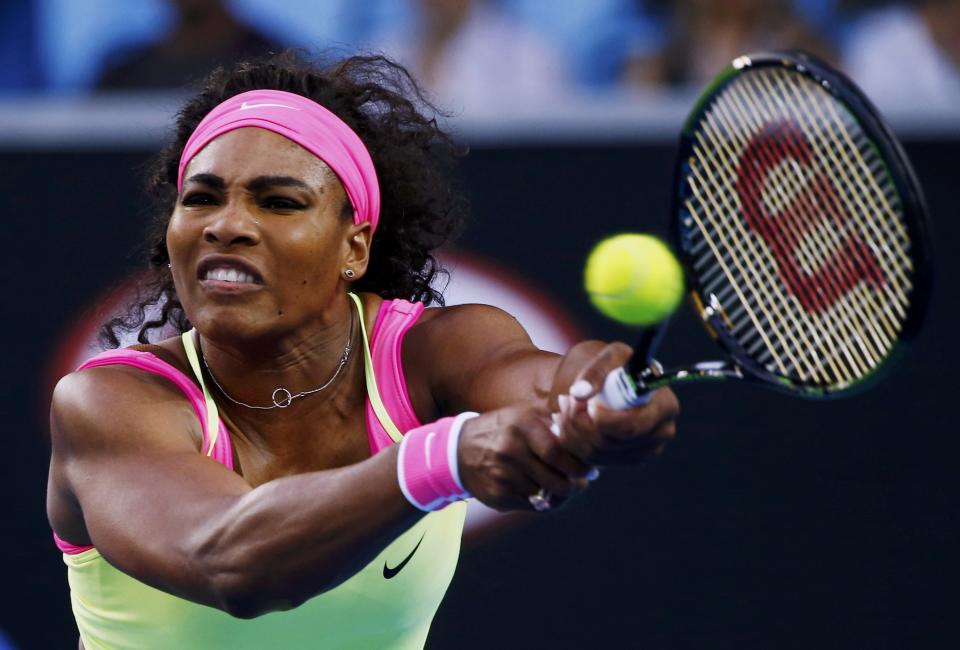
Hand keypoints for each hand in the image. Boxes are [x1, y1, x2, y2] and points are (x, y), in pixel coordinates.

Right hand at [456, 405, 594, 511]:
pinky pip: (531, 505)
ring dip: (562, 495)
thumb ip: (552, 420)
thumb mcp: (522, 415)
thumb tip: (584, 428)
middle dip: (575, 485)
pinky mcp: (497, 496)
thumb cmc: (501, 430)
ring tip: (569, 488)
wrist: (459, 450)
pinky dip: (544, 502)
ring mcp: (502, 475)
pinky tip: (547, 493)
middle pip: (555, 479)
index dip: (578, 465)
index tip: (591, 469)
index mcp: (519, 425)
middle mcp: (509, 450)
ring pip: (546, 495)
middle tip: (584, 482)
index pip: (557, 452)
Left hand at [551, 341, 678, 465]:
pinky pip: (593, 460)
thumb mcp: (609, 355)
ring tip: (565, 407)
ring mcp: (644, 450)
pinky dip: (574, 442)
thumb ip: (595, 370)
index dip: (602, 420)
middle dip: (580, 424)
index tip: (585, 404)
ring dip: (572, 431)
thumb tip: (580, 392)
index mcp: (664, 405)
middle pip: (611, 443)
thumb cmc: (616, 366)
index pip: (631, 427)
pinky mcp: (626, 459)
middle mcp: (661, 432)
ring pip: (597, 453)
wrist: (613, 381)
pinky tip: (570, 421)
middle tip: (566, 402)